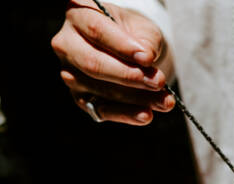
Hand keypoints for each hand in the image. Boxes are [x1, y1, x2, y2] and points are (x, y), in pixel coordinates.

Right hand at [51, 0, 173, 124]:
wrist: (130, 50)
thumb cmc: (134, 35)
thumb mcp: (143, 29)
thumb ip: (145, 42)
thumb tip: (146, 59)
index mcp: (78, 16)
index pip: (97, 30)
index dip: (123, 47)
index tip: (148, 58)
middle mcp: (67, 45)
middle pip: (93, 63)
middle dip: (129, 76)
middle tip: (158, 82)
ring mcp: (71, 74)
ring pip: (101, 90)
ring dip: (137, 98)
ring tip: (165, 101)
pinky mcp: (81, 99)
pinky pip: (103, 110)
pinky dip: (127, 114)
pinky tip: (146, 115)